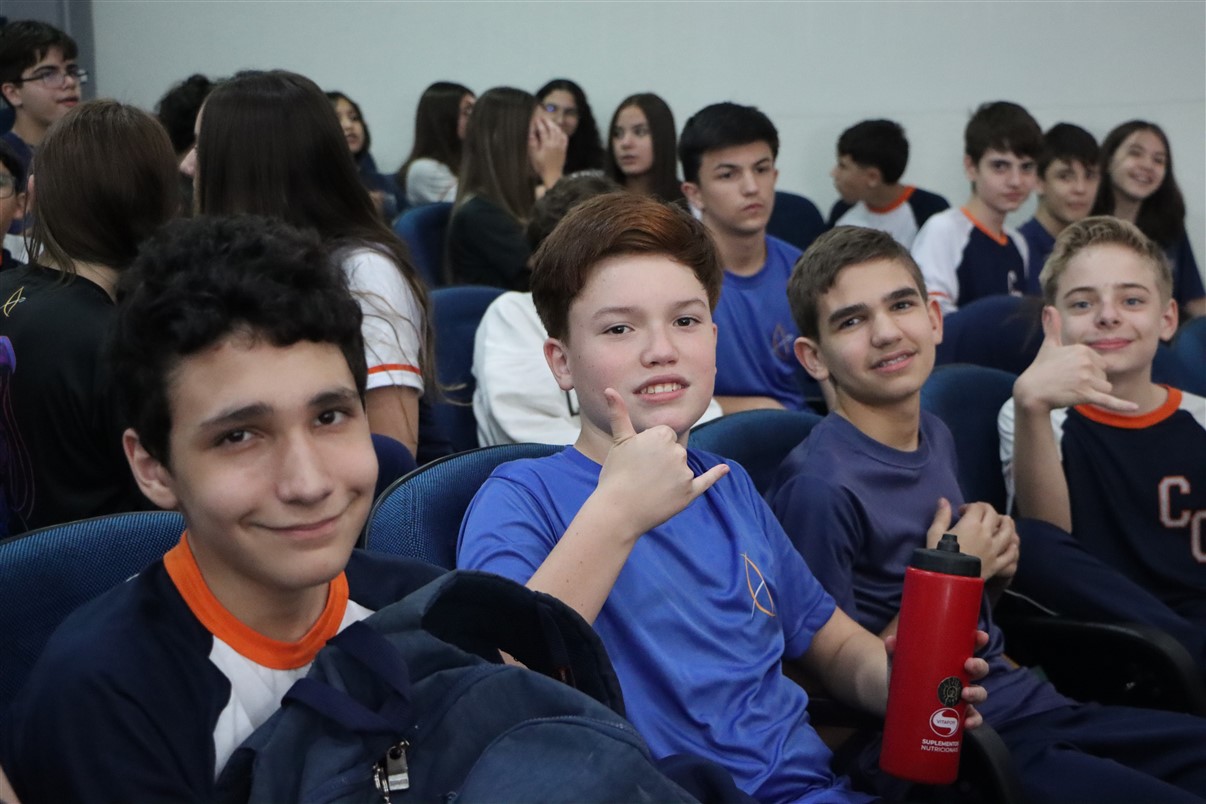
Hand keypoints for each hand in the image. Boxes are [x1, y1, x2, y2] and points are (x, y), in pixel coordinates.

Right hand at [528, 114, 566, 188]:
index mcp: (546, 144)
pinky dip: (561, 132)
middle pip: (552, 128)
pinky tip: (559, 131)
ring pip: (559, 131)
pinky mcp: (564, 149)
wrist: (552, 175)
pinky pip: (564, 138)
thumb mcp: (534, 155)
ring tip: (550, 122)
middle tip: (543, 118)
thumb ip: (533, 143)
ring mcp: (560, 145)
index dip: (539, 123)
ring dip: (554, 125)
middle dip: (547, 122)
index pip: (543, 130)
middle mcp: (555, 143)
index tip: (536, 119)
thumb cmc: (541, 166)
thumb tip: (531, 133)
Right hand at [596, 389, 727, 536]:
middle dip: (662, 461)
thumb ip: (619, 413)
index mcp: (662, 435)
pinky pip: (706, 481)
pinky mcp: (689, 493)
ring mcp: (685, 473)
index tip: (639, 459)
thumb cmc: (616, 475)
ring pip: (681, 468)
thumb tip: (609, 389)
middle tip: (641, 474)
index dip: (651, 447)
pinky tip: (725, 469)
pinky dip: (716, 475)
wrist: (617, 511)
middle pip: (674, 451)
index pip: (665, 436)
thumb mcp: (619, 441)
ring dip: (670, 476)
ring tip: (649, 487)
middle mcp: (677, 451)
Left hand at [883, 630, 988, 729]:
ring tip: (964, 694)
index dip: (979, 640)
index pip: (970, 647)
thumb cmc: (906, 677)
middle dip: (978, 666)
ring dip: (976, 693)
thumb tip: (891, 640)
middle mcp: (961, 677)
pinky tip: (966, 723)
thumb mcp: (900, 664)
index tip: (981, 637)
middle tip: (968, 665)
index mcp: (952, 659)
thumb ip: (895, 652)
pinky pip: (973, 719)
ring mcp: (961, 697)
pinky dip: (973, 721)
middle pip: (979, 669)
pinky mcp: (957, 715)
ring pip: (979, 693)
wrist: (899, 703)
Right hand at [928, 499, 1017, 581]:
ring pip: (1008, 531)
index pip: (978, 506)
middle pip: (994, 515)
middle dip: (987, 510)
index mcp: (971, 524)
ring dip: (1006, 523)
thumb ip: (941, 516)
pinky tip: (1009, 544)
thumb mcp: (935, 534)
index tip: (961, 512)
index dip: (970, 505)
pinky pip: (1011, 554)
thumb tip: (943, 500)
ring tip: (1001, 522)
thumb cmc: (938, 555)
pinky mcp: (998, 564)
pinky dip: (1012, 547)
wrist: (947, 580)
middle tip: (978, 515)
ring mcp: (995, 549)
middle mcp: (987, 534)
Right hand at [1013, 306, 1136, 413]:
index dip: (1089, 370)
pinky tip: (1134, 407)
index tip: (1071, 371)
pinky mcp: (1085, 394)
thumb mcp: (1048, 345)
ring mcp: (1086, 379)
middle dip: (1092, 381)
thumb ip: (1052, 326)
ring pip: (1105, 387)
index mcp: (1082, 349)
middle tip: (1070, 382)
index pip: (1100, 362)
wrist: (1031, 391)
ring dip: (1093, 392)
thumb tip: (1048, 307)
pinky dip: (1121, 405)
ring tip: (1073, 390)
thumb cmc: (1040, 368)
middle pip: (1103, 375)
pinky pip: (1108, 400)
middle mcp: (1086, 362)